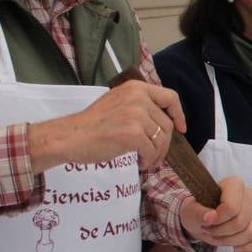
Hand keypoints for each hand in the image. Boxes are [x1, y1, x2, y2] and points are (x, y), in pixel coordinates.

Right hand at [28, 80, 182, 170]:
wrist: (69, 136)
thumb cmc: (91, 124)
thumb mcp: (117, 102)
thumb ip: (139, 105)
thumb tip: (163, 121)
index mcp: (136, 88)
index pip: (170, 97)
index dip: (179, 114)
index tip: (181, 128)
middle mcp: (138, 98)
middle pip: (167, 124)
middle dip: (165, 144)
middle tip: (154, 155)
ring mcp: (136, 115)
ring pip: (162, 140)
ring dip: (156, 155)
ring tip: (145, 160)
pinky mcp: (132, 133)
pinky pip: (152, 151)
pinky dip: (148, 161)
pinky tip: (139, 163)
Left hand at [182, 175, 251, 251]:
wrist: (203, 219)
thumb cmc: (198, 211)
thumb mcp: (190, 211)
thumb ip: (198, 213)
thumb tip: (210, 217)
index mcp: (234, 184)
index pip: (232, 207)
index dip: (218, 220)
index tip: (206, 221)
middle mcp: (249, 195)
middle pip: (241, 222)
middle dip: (222, 232)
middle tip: (209, 230)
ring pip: (251, 233)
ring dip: (231, 241)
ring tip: (218, 237)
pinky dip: (248, 247)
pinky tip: (236, 247)